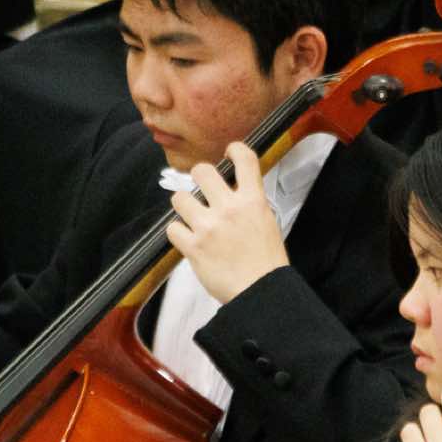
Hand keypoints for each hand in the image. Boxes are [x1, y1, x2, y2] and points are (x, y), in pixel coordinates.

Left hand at [165, 142, 289, 302]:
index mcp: (253, 201)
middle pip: (202, 171)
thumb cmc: (266, 262)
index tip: (229, 153)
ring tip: (193, 217)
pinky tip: (189, 239)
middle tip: (203, 190)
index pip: (244, 157)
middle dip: (199, 178)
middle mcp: (229, 209)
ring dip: (184, 206)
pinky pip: (172, 228)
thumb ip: (250, 202)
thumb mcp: (268, 222)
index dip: (234, 149)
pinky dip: (178, 233)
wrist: (261, 293)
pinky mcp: (193, 247)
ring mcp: (209, 227)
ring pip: (180, 198)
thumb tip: (235, 190)